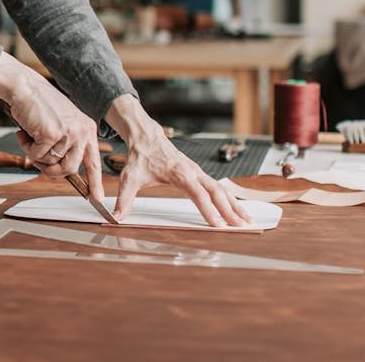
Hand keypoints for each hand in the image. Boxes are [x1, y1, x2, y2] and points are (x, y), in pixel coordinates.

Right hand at [0, 52, 104, 201]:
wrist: (25, 87)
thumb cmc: (39, 105)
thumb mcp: (63, 123)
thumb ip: (68, 143)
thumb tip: (63, 169)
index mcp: (87, 129)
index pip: (94, 162)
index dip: (95, 182)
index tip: (98, 198)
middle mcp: (82, 131)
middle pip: (70, 169)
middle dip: (51, 171)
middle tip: (38, 163)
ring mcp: (68, 133)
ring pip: (51, 163)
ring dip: (35, 155)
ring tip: (29, 137)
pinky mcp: (52, 134)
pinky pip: (36, 156)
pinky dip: (26, 147)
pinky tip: (24, 132)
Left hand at [104, 96, 250, 227]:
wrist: (147, 138)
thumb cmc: (140, 158)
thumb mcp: (129, 178)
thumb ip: (124, 199)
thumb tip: (116, 217)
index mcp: (179, 173)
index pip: (197, 193)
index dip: (207, 209)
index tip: (217, 224)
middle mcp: (193, 171)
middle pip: (216, 191)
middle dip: (229, 209)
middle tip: (241, 226)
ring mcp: (198, 172)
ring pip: (221, 189)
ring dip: (235, 205)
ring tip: (247, 220)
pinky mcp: (200, 174)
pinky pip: (219, 187)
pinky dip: (230, 198)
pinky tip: (239, 210)